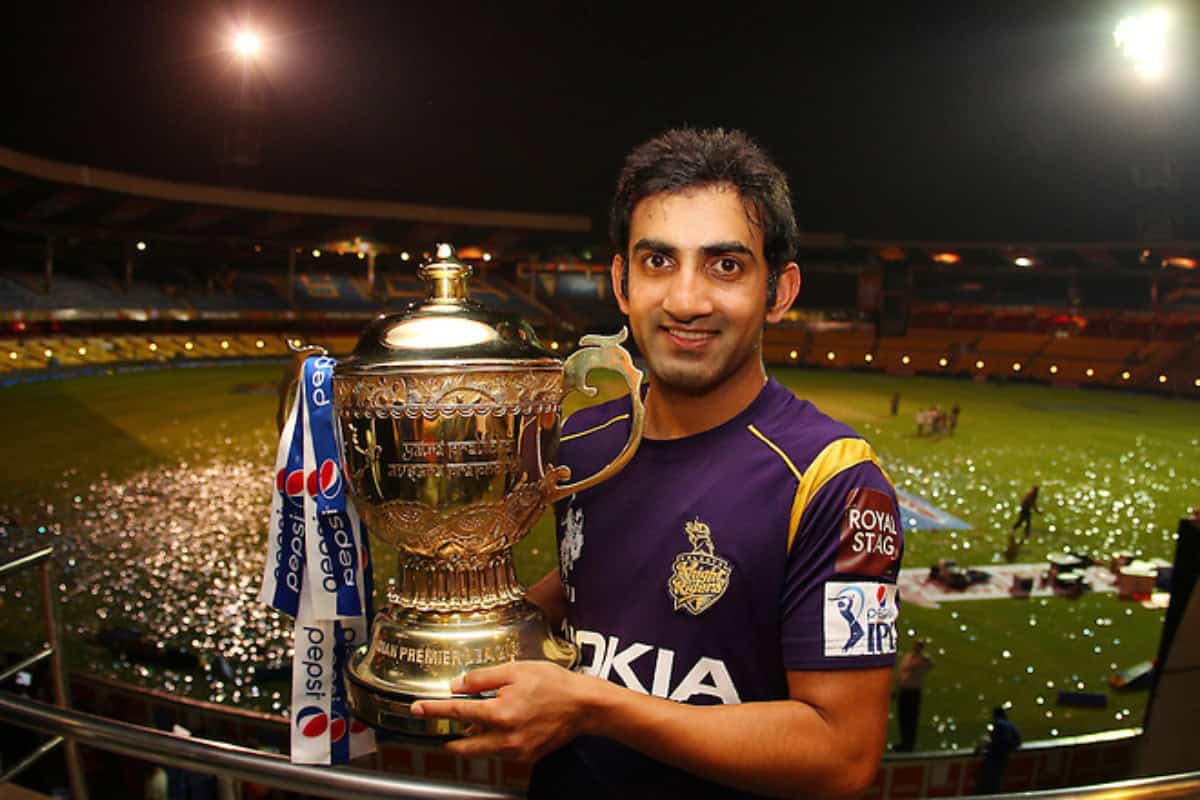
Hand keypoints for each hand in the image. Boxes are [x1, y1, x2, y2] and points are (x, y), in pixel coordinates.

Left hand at [410, 661, 595, 761]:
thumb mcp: (515, 670)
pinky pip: (501, 753)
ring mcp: (517, 751)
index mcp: (500, 713)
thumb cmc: (553, 683)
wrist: (584, 705)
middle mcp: (505, 737)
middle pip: (464, 746)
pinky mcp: (527, 757)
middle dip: (450, 739)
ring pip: (482, 751)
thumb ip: (482, 678)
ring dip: (472, 740)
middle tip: (442, 729)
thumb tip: (457, 686)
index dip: (434, 709)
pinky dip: (493, 743)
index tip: (416, 709)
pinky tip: (500, 727)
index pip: (457, 711)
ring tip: (476, 723)